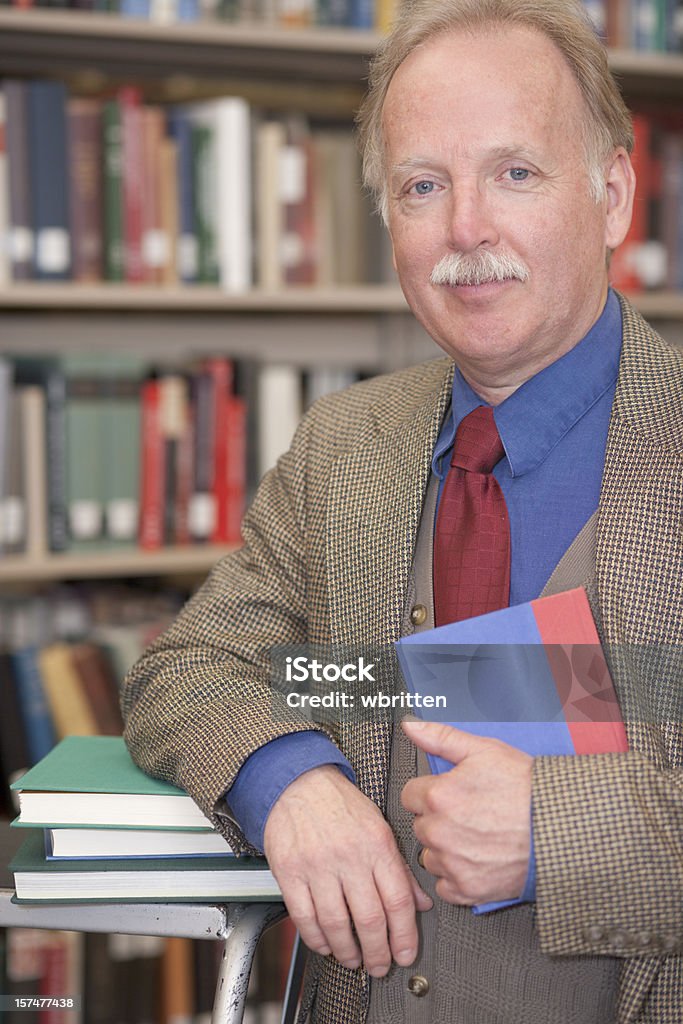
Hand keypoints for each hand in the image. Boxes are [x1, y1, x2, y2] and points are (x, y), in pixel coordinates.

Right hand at [263, 764, 431, 975]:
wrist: (298, 780)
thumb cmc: (339, 803)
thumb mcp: (379, 825)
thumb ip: (399, 867)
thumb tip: (421, 902)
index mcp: (376, 844)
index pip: (398, 900)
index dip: (404, 935)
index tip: (404, 953)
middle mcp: (348, 856)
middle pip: (369, 919)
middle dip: (378, 952)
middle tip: (380, 965)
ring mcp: (317, 865)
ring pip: (336, 924)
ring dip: (347, 951)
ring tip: (353, 959)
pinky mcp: (289, 871)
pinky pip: (304, 917)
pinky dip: (316, 939)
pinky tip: (325, 944)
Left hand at [401, 720, 531, 904]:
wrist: (561, 825)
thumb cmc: (526, 788)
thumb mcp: (484, 750)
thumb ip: (439, 737)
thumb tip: (411, 725)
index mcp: (439, 796)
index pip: (409, 796)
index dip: (429, 792)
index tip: (448, 795)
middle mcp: (440, 832)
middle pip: (420, 826)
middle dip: (437, 820)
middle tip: (468, 814)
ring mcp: (453, 863)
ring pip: (430, 856)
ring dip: (444, 849)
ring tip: (475, 837)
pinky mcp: (468, 889)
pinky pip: (444, 885)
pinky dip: (457, 876)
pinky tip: (477, 860)